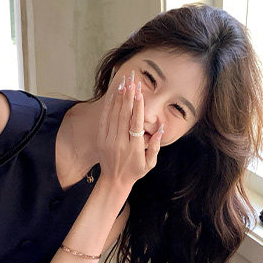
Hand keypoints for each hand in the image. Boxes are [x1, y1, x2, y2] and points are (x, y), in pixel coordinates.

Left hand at [96, 66, 165, 186]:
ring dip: (119, 99)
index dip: (137, 108)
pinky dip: (108, 107)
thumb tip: (161, 129)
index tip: (139, 94)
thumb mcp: (150, 163)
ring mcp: (109, 141)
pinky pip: (104, 120)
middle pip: (124, 116)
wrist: (114, 181)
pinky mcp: (101, 140)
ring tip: (123, 84)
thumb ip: (155, 146)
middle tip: (132, 82)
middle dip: (128, 97)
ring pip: (113, 116)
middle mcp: (120, 143)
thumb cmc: (135, 171)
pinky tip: (113, 96)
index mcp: (134, 148)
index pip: (135, 124)